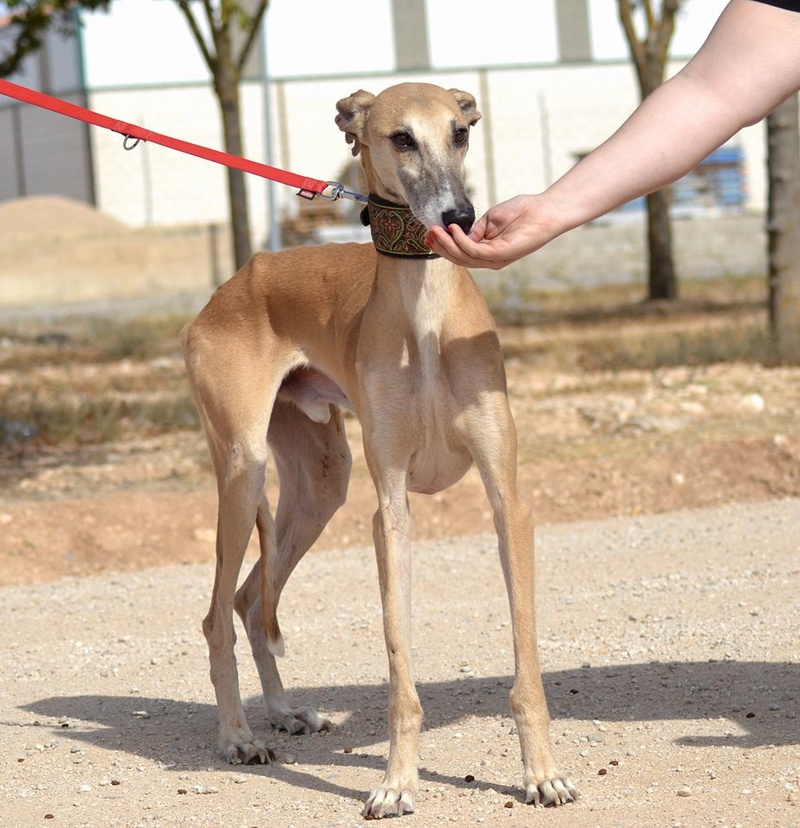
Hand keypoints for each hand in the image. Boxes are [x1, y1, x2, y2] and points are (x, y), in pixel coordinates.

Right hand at [425, 195, 552, 269]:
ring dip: (447, 244)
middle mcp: (490, 260)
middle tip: (427, 235)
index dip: (443, 245)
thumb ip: (475, 230)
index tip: (428, 235)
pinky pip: (475, 251)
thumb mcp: (491, 220)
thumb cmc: (521, 212)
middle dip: (441, 247)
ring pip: (464, 257)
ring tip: (436, 231)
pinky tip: (453, 229)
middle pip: (459, 259)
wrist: (543, 210)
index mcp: (487, 252)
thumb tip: (459, 235)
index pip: (460, 254)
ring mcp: (496, 259)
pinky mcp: (501, 254)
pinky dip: (461, 241)